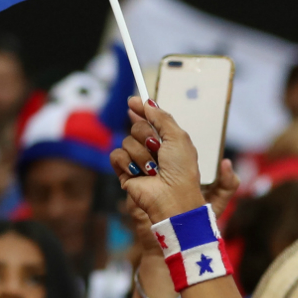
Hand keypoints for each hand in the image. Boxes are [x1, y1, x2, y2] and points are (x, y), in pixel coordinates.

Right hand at [109, 97, 204, 223]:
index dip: (142, 109)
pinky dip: (127, 163)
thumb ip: (162, 117)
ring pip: (126, 141)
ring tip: (152, 169)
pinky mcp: (125, 172)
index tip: (133, 101)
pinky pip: (116, 155)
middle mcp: (152, 149)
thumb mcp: (178, 136)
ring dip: (141, 154)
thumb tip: (146, 102)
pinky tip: (138, 173)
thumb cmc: (181, 169)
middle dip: (146, 135)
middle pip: (137, 126)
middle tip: (157, 148)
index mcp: (168, 140)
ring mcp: (138, 160)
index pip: (150, 119)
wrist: (172, 196)